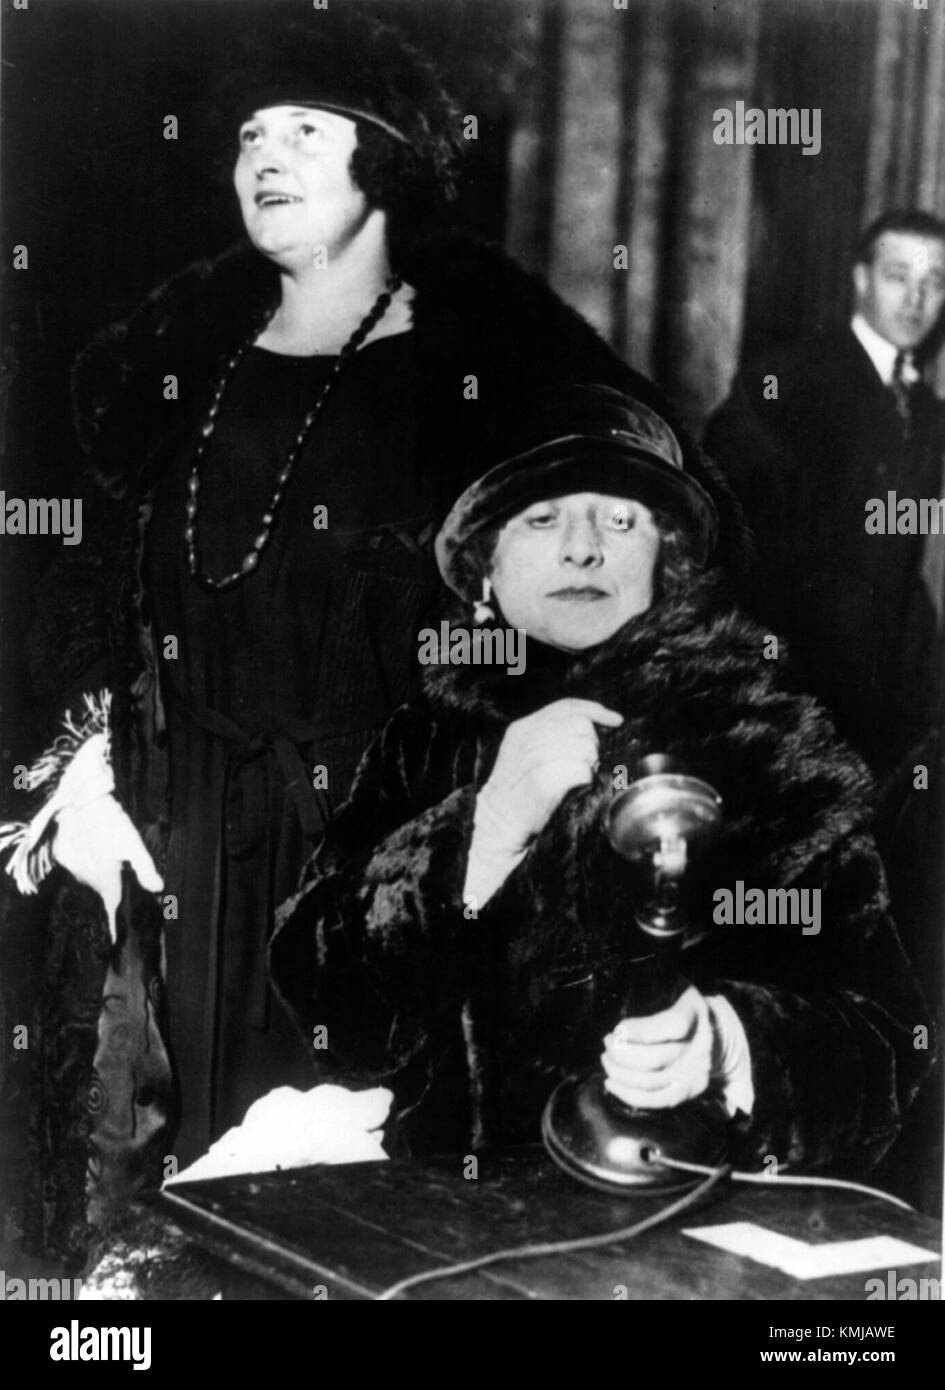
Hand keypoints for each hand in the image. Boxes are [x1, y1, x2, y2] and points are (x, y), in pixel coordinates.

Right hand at [52, 793, 162, 942]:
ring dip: (99, 872)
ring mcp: (73, 868)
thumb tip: (158, 889)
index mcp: (106, 880)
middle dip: (113, 887)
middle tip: (121, 872)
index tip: (118, 940)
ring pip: (90, 877)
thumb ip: (145, 869)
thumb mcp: (133, 844)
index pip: (113, 908)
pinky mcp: (62, 856)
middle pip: (104, 889)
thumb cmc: (111, 823)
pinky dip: (85, 860)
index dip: (116, 924)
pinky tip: (93, 845)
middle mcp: (87, 879)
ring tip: (107, 853)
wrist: (81, 801)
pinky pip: (77, 865)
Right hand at [477, 698, 622, 853]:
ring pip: (584, 747)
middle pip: (580, 725)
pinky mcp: (543, 783)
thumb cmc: (519, 790)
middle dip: (592, 744)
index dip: (595, 710)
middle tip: (587, 763)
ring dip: (589, 763)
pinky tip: (576, 787)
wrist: (499, 824)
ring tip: (578, 777)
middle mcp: (527, 738)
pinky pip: (582, 771)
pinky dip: (586, 780)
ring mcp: (533, 759)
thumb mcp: (526, 753)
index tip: (616, 720)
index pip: (566, 706)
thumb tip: (591, 725)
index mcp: (522, 727)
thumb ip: (550, 735)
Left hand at [601, 985, 714, 1109]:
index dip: (642, 1030)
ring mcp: (695, 1070)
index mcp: (694, 1011)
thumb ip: (651, 985)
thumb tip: (617, 987)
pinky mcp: (691, 1089)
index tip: (618, 1028)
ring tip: (606, 1059)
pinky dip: (631, 1095)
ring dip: (622, 1073)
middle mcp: (698, 1044)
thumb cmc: (680, 1003)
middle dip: (622, 1053)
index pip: (674, 1024)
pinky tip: (611, 1084)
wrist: (716, 1031)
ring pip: (654, 1081)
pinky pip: (659, 1100)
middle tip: (607, 1041)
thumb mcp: (673, 985)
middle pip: (657, 1058)